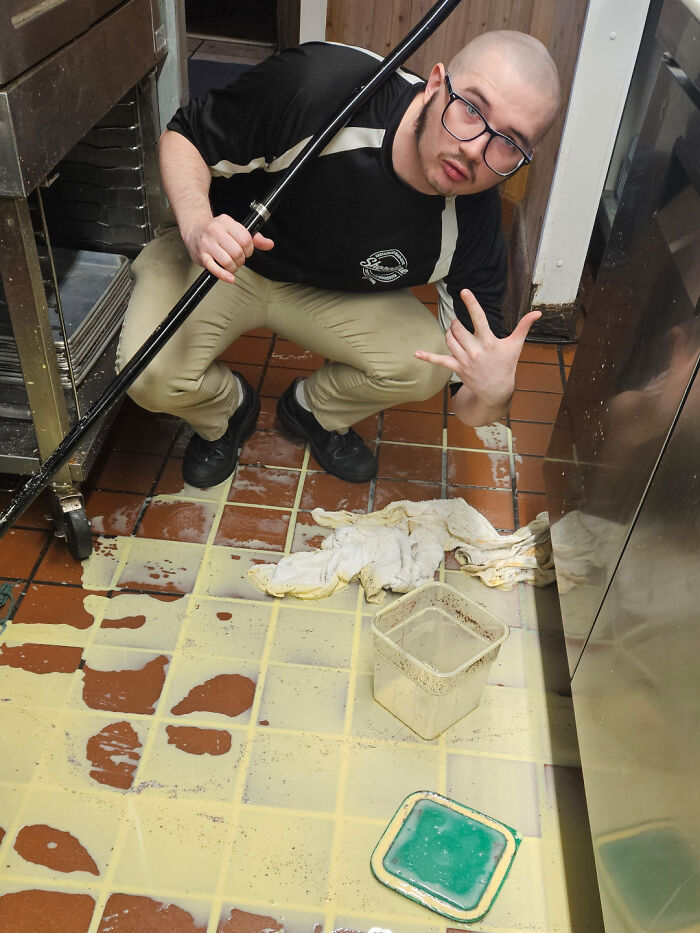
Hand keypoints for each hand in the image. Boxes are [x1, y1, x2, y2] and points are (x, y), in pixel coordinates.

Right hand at [182, 213, 273, 282]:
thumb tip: (270, 244)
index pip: (246, 239)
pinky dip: (224, 275)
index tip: (245, 251)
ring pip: (228, 261)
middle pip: (238, 252)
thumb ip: (254, 238)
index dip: (249, 249)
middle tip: (237, 259)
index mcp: (226, 222)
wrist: (194, 229)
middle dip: (241, 260)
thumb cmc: (218, 232)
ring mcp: (207, 243)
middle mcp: (215, 231)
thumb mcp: (235, 229)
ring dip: (233, 268)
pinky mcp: (201, 256)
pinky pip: (214, 268)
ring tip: (230, 265)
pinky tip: (230, 278)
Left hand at [415, 288, 540, 422]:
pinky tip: (416, 354)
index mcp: (489, 341)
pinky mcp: (457, 368)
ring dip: (449, 333)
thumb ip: (524, 326)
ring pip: (449, 340)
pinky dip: (428, 357)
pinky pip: (440, 361)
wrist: (497, 390)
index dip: (471, 304)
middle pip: (458, 329)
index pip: (479, 319)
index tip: (464, 291)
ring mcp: (464, 360)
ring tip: (455, 332)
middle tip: (459, 323)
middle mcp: (475, 350)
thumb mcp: (516, 345)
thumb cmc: (506, 365)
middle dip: (456, 323)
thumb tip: (537, 312)